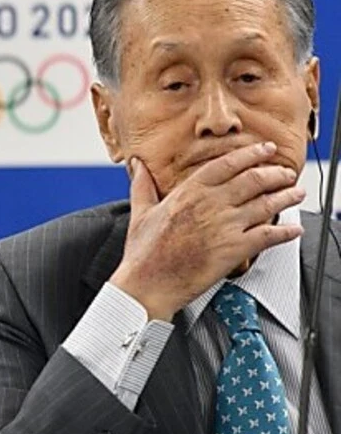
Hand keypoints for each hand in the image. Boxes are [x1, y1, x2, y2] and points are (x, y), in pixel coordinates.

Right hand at [110, 142, 304, 320]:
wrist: (148, 284)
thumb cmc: (143, 253)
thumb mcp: (140, 213)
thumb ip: (142, 186)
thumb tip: (137, 165)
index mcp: (189, 192)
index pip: (227, 164)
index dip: (250, 154)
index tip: (264, 149)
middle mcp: (211, 205)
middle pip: (254, 179)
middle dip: (275, 173)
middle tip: (285, 172)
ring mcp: (225, 226)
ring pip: (266, 204)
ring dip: (286, 197)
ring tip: (296, 193)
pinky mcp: (235, 249)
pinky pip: (269, 235)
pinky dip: (286, 231)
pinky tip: (294, 229)